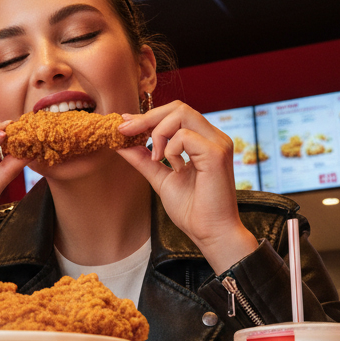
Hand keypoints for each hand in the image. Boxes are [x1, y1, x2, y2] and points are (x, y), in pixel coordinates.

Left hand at [117, 101, 256, 273]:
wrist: (210, 233)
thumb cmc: (192, 210)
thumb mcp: (160, 179)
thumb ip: (144, 160)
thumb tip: (122, 143)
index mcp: (204, 141)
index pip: (176, 114)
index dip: (148, 116)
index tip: (124, 124)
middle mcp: (214, 137)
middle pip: (178, 107)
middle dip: (147, 117)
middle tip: (126, 131)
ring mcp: (218, 143)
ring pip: (181, 114)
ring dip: (158, 133)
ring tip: (156, 158)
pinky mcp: (217, 153)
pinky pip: (185, 136)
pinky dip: (171, 150)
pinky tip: (176, 169)